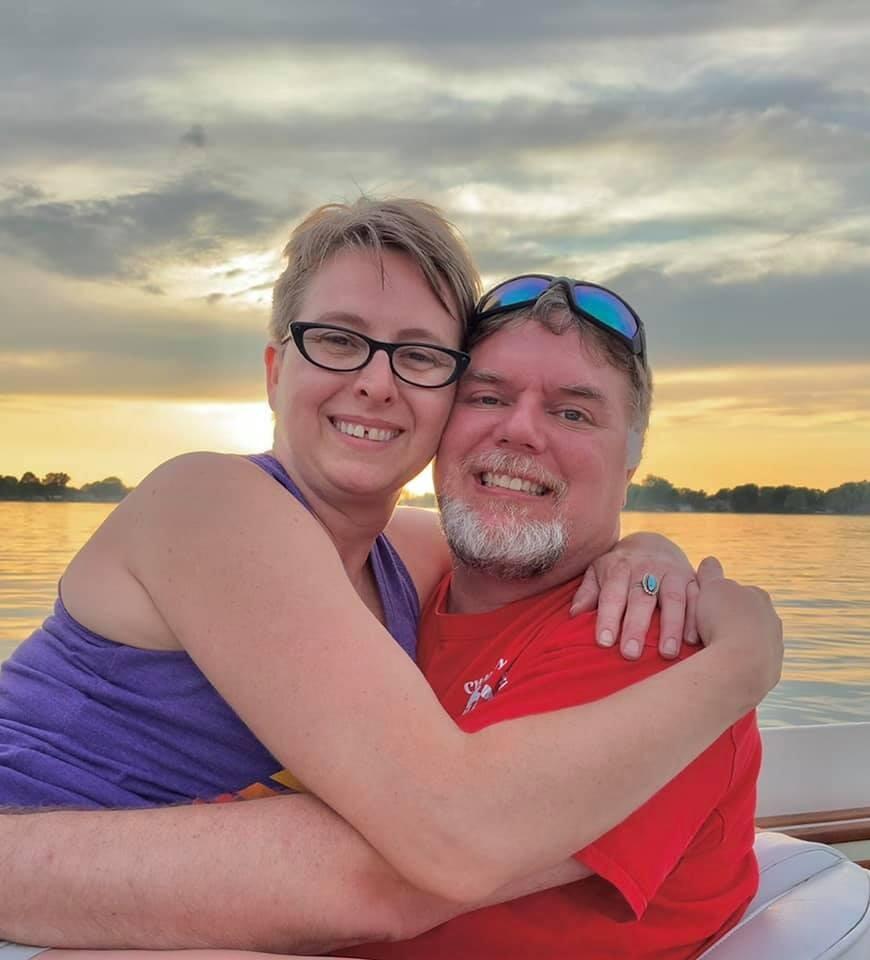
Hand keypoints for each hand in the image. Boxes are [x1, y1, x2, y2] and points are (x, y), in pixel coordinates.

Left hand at [570, 532, 696, 659]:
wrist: (653, 543)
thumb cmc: (619, 567)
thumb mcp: (598, 571)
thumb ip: (588, 592)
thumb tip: (574, 614)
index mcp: (619, 568)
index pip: (612, 594)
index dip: (607, 617)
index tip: (604, 642)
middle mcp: (646, 568)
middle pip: (641, 598)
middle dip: (635, 626)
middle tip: (630, 654)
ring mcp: (672, 573)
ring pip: (673, 599)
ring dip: (671, 626)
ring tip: (666, 653)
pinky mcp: (693, 579)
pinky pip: (698, 598)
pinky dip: (696, 619)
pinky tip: (693, 641)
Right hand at [694, 556, 783, 703]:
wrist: (740, 665)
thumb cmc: (723, 621)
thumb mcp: (710, 587)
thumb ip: (711, 573)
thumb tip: (710, 560)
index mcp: (758, 596)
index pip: (735, 591)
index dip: (715, 599)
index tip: (702, 609)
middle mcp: (771, 618)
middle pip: (743, 617)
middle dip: (726, 622)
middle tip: (703, 632)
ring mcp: (774, 645)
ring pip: (747, 641)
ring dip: (732, 644)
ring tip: (710, 652)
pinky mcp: (772, 669)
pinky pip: (749, 662)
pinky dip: (737, 663)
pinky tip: (721, 666)